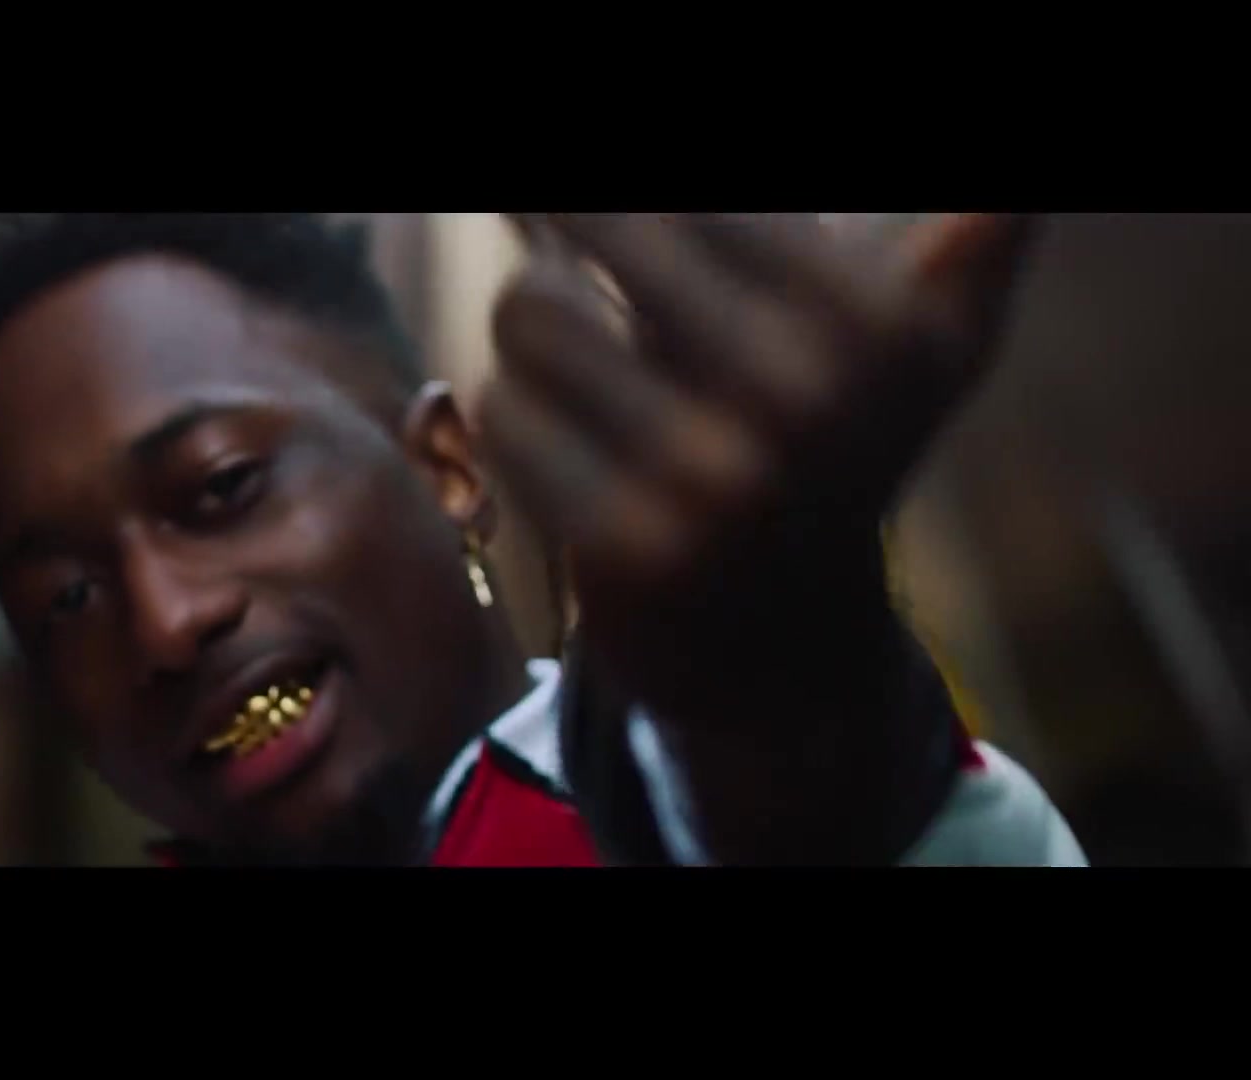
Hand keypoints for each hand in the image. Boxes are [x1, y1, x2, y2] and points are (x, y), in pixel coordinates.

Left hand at [477, 213, 1039, 860]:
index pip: (684, 194)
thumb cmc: (833, 451)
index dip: (622, 205)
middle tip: (567, 246)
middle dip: (567, 227)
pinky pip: (504, 412)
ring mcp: (716, 482)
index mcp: (880, 322)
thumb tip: (1013, 195)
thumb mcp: (924, 345)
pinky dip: (516, 416)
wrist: (783, 652)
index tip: (602, 218)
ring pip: (527, 310)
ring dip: (538, 335)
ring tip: (584, 366)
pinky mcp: (630, 549)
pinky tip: (567, 443)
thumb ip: (975, 243)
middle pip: (587, 212)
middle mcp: (808, 396)